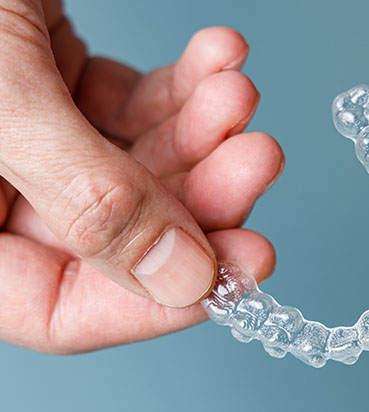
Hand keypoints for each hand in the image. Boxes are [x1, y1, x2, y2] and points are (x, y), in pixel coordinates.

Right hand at [0, 0, 283, 352]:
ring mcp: (23, 140)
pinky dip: (181, 87)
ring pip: (137, 173)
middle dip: (201, 198)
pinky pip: (130, 108)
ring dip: (202, 135)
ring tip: (240, 94)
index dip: (155, 302)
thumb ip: (89, 200)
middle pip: (119, 239)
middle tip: (259, 159)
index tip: (242, 267)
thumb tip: (182, 281)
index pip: (57, 309)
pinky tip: (219, 58)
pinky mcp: (50, 84)